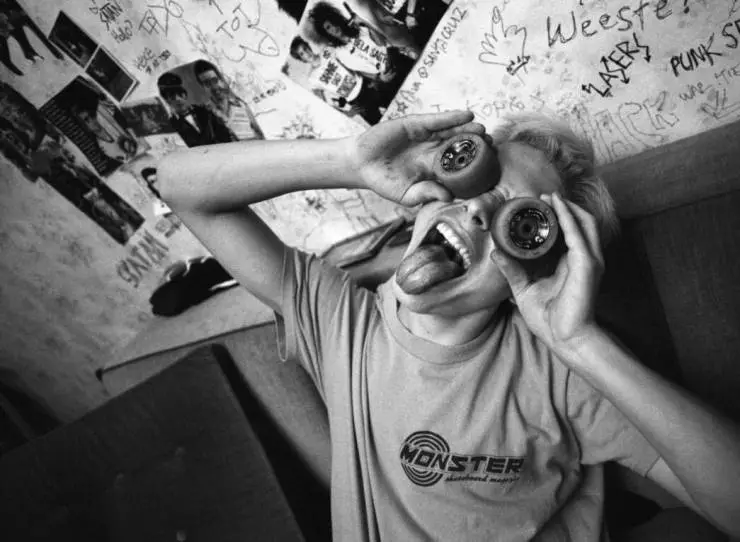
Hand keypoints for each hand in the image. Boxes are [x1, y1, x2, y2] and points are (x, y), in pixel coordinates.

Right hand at [348, 110, 486, 205]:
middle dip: (476, 145)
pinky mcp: (416, 124)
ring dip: (468, 129)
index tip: (491, 167)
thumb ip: (426, 194)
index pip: (459, 167)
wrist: (361, 165)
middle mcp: (434, 152)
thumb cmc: (384, 182)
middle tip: (492, 146)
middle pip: (460, 147)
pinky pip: (437, 120)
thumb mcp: (406, 195)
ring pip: (452, 132)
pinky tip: (466, 116)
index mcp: (434, 170)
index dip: (475, 166)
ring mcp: (426, 137)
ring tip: (482, 130)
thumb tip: (448, 197)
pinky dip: (451, 117)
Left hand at [491, 192, 604, 352]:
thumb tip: (496, 253)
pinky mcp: (587, 264)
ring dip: (567, 207)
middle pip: (579, 222)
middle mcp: (583, 259)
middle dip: (563, 206)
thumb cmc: (549, 319)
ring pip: (583, 222)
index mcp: (570, 264)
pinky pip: (578, 233)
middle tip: (542, 196)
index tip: (536, 206)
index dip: (556, 217)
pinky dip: (568, 217)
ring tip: (550, 196)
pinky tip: (557, 206)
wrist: (565, 338)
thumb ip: (512, 270)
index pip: (567, 233)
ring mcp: (588, 260)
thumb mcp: (524, 290)